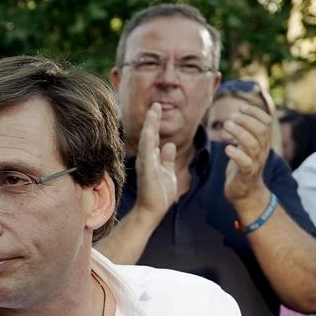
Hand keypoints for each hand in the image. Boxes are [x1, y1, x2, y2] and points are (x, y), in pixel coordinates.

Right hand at [135, 104, 179, 219]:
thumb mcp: (168, 172)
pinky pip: (148, 154)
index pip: (153, 136)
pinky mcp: (147, 171)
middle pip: (148, 135)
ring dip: (150, 126)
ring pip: (147, 141)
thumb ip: (167, 159)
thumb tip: (170, 145)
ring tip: (153, 111)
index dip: (155, 122)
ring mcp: (145, 164)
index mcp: (152, 158)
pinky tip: (150, 131)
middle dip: (152, 119)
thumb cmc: (159, 194)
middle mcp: (146, 159)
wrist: (152, 211)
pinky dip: (149, 142)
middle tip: (156, 104)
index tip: (157, 108)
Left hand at [219, 102, 274, 215]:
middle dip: (246, 120)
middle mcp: (262, 151)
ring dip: (239, 132)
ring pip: (252, 144)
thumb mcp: (246, 147)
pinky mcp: (246, 174)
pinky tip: (227, 148)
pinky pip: (245, 163)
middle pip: (260, 130)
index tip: (241, 107)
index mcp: (263, 142)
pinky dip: (237, 154)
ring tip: (226, 125)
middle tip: (230, 118)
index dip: (255, 112)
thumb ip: (245, 133)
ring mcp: (255, 162)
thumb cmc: (243, 167)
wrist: (246, 193)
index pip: (266, 122)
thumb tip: (238, 115)